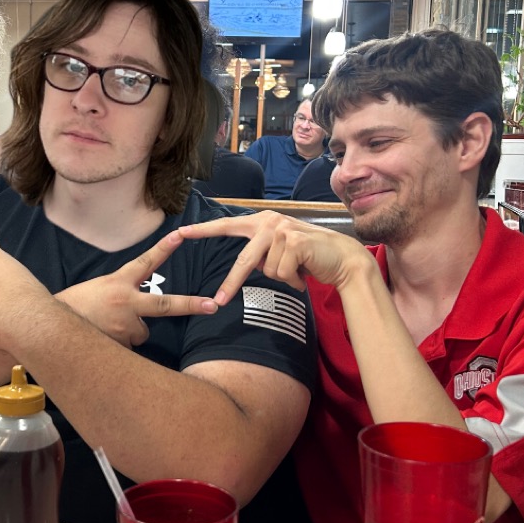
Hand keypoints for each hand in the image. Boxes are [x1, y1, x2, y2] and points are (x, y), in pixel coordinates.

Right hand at [56, 230, 217, 347]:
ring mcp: (124, 325)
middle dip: (191, 305)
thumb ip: (123, 295)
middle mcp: (125, 302)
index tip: (181, 235)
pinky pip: (130, 348)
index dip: (164, 249)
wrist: (48, 326)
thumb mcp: (100, 290)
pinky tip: (102, 339)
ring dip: (130, 333)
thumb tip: (142, 315)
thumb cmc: (75, 305)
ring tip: (106, 328)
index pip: (145, 262)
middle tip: (212, 306)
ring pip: (141, 332)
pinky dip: (120, 346)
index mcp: (118, 283)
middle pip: (165, 304)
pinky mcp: (120, 344)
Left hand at [177, 211, 366, 304]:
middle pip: (244, 259)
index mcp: (262, 221)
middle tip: (218, 301)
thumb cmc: (309, 257)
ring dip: (283, 278)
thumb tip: (247, 266)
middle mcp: (270, 221)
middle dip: (231, 283)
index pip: (227, 225)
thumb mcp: (280, 251)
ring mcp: (283, 230)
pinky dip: (293, 280)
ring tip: (298, 271)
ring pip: (266, 271)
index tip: (180, 232)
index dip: (203, 230)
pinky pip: (281, 274)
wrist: (343, 258)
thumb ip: (261, 253)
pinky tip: (305, 272)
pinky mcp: (295, 242)